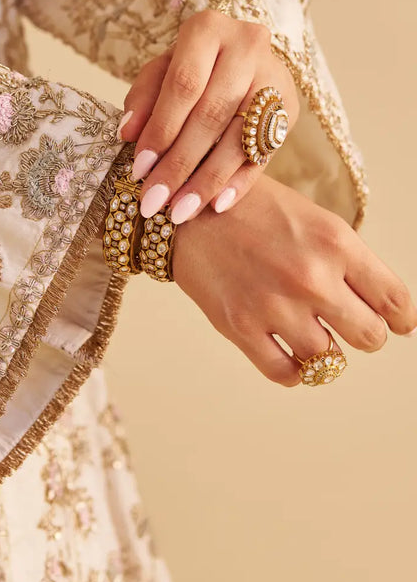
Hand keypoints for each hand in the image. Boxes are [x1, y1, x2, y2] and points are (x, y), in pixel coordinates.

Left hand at [118, 10, 298, 222]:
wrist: (241, 54)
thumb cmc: (190, 64)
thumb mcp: (161, 69)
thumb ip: (143, 97)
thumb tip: (128, 133)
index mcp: (208, 29)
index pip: (184, 84)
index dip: (161, 129)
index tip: (139, 169)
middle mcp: (247, 46)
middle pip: (211, 114)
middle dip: (179, 163)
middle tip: (154, 202)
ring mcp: (274, 77)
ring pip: (239, 137)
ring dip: (207, 180)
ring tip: (180, 211)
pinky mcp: (290, 107)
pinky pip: (264, 152)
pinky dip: (240, 181)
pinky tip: (217, 205)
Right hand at [169, 174, 416, 383]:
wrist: (185, 207)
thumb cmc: (254, 209)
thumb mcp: (313, 219)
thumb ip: (349, 262)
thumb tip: (389, 314)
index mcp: (336, 242)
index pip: (396, 302)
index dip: (402, 319)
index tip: (396, 323)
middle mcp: (311, 277)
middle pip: (371, 337)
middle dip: (364, 333)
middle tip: (346, 322)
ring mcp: (275, 306)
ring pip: (330, 361)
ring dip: (324, 350)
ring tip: (308, 329)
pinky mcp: (240, 328)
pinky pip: (288, 374)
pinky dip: (294, 369)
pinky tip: (286, 349)